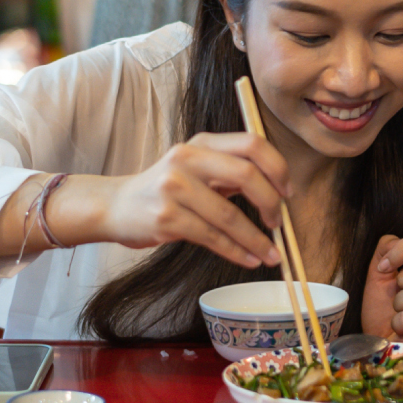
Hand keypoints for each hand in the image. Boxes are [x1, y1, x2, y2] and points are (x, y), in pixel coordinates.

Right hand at [100, 132, 287, 267]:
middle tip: (279, 222)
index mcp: (202, 143)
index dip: (278, 167)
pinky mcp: (165, 218)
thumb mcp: (196, 168)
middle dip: (271, 203)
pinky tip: (249, 259)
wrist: (114, 207)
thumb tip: (277, 193)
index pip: (252, 144)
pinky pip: (212, 237)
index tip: (288, 191)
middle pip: (246, 175)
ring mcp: (174, 188)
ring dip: (257, 239)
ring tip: (271, 254)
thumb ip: (231, 172)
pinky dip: (236, 251)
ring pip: (230, 215)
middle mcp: (188, 159)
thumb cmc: (165, 189)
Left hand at [361, 232, 402, 343]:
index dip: (401, 251)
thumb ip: (387, 249)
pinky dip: (399, 324)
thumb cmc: (382, 310)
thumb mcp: (379, 273)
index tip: (384, 268)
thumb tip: (395, 244)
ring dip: (398, 306)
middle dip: (402, 281)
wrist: (378, 344)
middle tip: (397, 297)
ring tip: (400, 315)